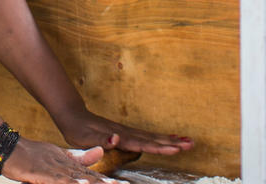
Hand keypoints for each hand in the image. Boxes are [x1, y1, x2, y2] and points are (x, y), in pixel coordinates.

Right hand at [0, 137, 113, 183]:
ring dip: (94, 183)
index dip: (108, 181)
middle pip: (90, 178)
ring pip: (79, 179)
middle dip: (107, 183)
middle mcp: (66, 168)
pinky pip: (60, 181)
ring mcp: (56, 170)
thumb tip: (100, 151)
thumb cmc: (35, 155)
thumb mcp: (60, 156)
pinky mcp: (43, 175)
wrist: (12, 149)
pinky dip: (71, 182)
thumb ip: (80, 157)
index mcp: (71, 165)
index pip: (93, 176)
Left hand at [52, 108, 193, 157]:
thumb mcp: (85, 137)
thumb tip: (116, 140)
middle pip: (153, 139)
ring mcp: (127, 132)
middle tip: (191, 145)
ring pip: (152, 137)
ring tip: (189, 142)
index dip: (159, 147)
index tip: (175, 149)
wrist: (73, 116)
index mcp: (119, 137)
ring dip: (171, 140)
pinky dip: (160, 138)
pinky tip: (170, 138)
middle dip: (172, 143)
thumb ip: (100, 140)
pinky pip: (147, 136)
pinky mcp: (126, 132)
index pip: (142, 144)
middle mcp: (126, 133)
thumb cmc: (78, 130)